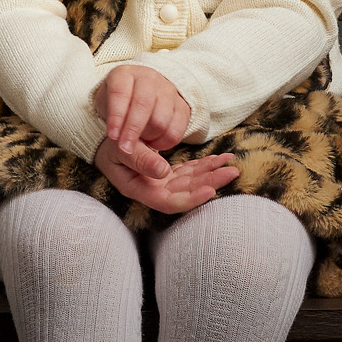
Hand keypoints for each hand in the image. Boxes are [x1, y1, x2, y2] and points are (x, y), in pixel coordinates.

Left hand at [94, 65, 191, 171]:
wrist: (141, 95)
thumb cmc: (119, 103)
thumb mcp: (106, 107)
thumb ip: (113, 123)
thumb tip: (123, 146)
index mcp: (124, 74)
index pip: (120, 92)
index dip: (116, 115)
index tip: (113, 136)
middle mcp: (148, 78)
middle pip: (143, 105)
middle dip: (133, 130)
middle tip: (125, 148)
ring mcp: (168, 90)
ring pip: (161, 119)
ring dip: (149, 136)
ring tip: (140, 141)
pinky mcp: (183, 106)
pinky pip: (176, 130)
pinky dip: (164, 142)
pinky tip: (154, 143)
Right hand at [94, 140, 238, 213]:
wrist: (108, 139)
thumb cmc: (109, 145)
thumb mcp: (120, 149)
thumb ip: (141, 160)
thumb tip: (163, 171)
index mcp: (139, 188)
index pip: (168, 202)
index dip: (190, 199)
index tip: (211, 191)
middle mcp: (153, 189)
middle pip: (186, 192)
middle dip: (210, 183)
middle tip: (232, 172)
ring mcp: (162, 181)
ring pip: (191, 181)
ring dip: (212, 173)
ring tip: (232, 165)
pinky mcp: (167, 172)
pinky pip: (189, 171)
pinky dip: (204, 165)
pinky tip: (219, 160)